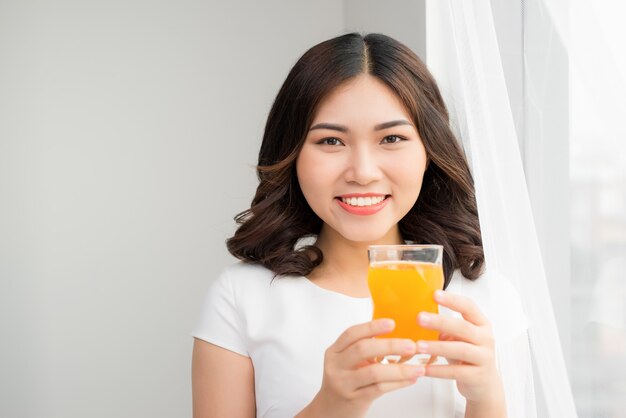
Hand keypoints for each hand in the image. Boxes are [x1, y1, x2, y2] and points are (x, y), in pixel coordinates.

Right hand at [304, 319, 424, 417]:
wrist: (330, 410)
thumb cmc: (344, 382)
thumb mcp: (346, 362)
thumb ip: (363, 349)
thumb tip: (396, 335)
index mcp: (334, 352)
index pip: (352, 334)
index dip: (372, 327)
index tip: (391, 323)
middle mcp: (336, 366)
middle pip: (363, 349)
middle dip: (390, 345)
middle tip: (411, 345)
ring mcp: (344, 383)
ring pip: (374, 372)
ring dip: (399, 369)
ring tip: (417, 368)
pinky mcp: (354, 399)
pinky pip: (379, 389)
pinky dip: (398, 383)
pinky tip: (410, 379)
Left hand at [416, 290, 504, 405]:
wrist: (484, 384)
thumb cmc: (467, 356)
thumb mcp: (458, 338)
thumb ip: (445, 328)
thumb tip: (422, 318)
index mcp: (481, 324)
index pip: (469, 306)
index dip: (452, 300)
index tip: (434, 294)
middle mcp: (486, 338)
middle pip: (463, 327)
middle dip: (440, 322)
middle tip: (419, 318)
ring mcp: (484, 357)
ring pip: (460, 350)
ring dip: (437, 347)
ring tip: (418, 346)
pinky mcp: (478, 376)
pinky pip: (456, 372)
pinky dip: (439, 370)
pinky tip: (425, 369)